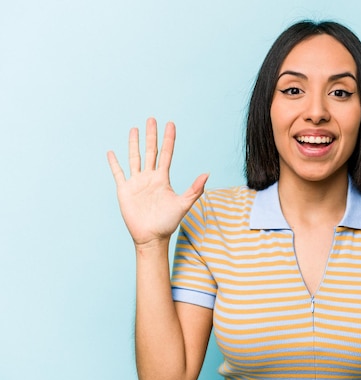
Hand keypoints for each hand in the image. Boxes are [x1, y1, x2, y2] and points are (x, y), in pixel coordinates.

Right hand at [107, 118, 208, 247]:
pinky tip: (111, 152)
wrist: (152, 237)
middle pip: (150, 151)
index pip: (166, 153)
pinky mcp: (125, 190)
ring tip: (134, 129)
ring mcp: (137, 183)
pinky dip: (114, 163)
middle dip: (151, 135)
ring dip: (134, 144)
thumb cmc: (168, 223)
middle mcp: (150, 177)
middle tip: (152, 119)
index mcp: (163, 178)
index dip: (168, 139)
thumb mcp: (183, 204)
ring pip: (135, 158)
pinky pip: (118, 173)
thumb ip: (194, 189)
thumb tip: (207, 174)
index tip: (170, 124)